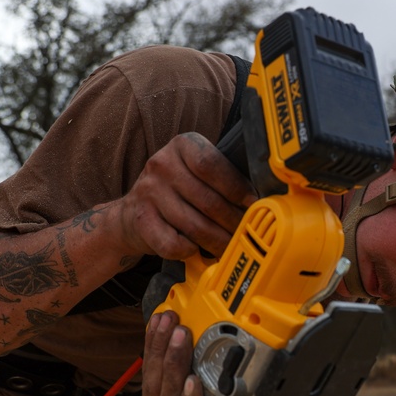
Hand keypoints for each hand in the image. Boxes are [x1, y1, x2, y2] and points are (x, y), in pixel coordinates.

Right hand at [118, 132, 257, 259]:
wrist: (132, 213)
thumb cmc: (178, 192)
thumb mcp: (196, 171)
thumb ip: (224, 176)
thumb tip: (263, 198)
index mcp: (182, 145)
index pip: (211, 164)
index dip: (237, 187)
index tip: (254, 203)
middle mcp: (162, 164)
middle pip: (208, 200)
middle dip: (233, 222)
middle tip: (247, 233)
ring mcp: (148, 192)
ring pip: (194, 225)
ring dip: (218, 242)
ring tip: (231, 247)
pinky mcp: (140, 220)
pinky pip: (174, 244)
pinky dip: (190, 251)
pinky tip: (196, 249)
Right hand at [142, 310, 209, 395]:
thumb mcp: (197, 385)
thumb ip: (186, 364)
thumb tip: (184, 326)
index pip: (150, 370)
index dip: (153, 343)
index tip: (160, 319)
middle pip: (156, 382)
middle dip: (163, 349)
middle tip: (173, 324)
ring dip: (174, 365)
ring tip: (180, 340)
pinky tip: (193, 383)